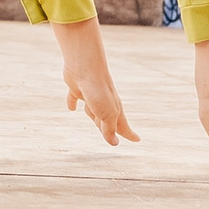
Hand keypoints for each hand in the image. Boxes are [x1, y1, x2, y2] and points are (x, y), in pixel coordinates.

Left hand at [53, 19, 138, 146]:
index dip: (129, 134)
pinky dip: (73, 103)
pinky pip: (75, 99)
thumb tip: (114, 143)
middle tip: (115, 138)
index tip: (137, 140)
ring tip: (93, 120)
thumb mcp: (106, 115)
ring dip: (92, 117)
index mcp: (114, 110)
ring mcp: (91, 95)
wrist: (84, 66)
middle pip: (107, 121)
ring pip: (92, 112)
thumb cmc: (98, 90)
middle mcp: (104, 103)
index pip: (123, 127)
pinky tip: (71, 108)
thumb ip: (109, 129)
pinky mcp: (78, 89)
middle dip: (111, 130)